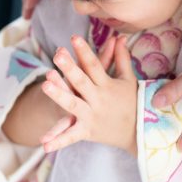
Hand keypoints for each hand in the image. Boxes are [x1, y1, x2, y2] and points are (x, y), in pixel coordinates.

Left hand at [40, 35, 137, 154]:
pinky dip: (58, 141)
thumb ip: (121, 58)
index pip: (94, 65)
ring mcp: (91, 116)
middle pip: (82, 82)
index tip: (74, 38)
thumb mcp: (128, 79)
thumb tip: (120, 36)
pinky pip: (71, 137)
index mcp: (107, 85)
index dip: (84, 51)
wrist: (138, 133)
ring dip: (59, 94)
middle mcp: (98, 100)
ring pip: (73, 104)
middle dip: (70, 68)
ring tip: (44, 83)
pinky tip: (43, 144)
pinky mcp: (87, 131)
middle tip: (58, 55)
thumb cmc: (131, 101)